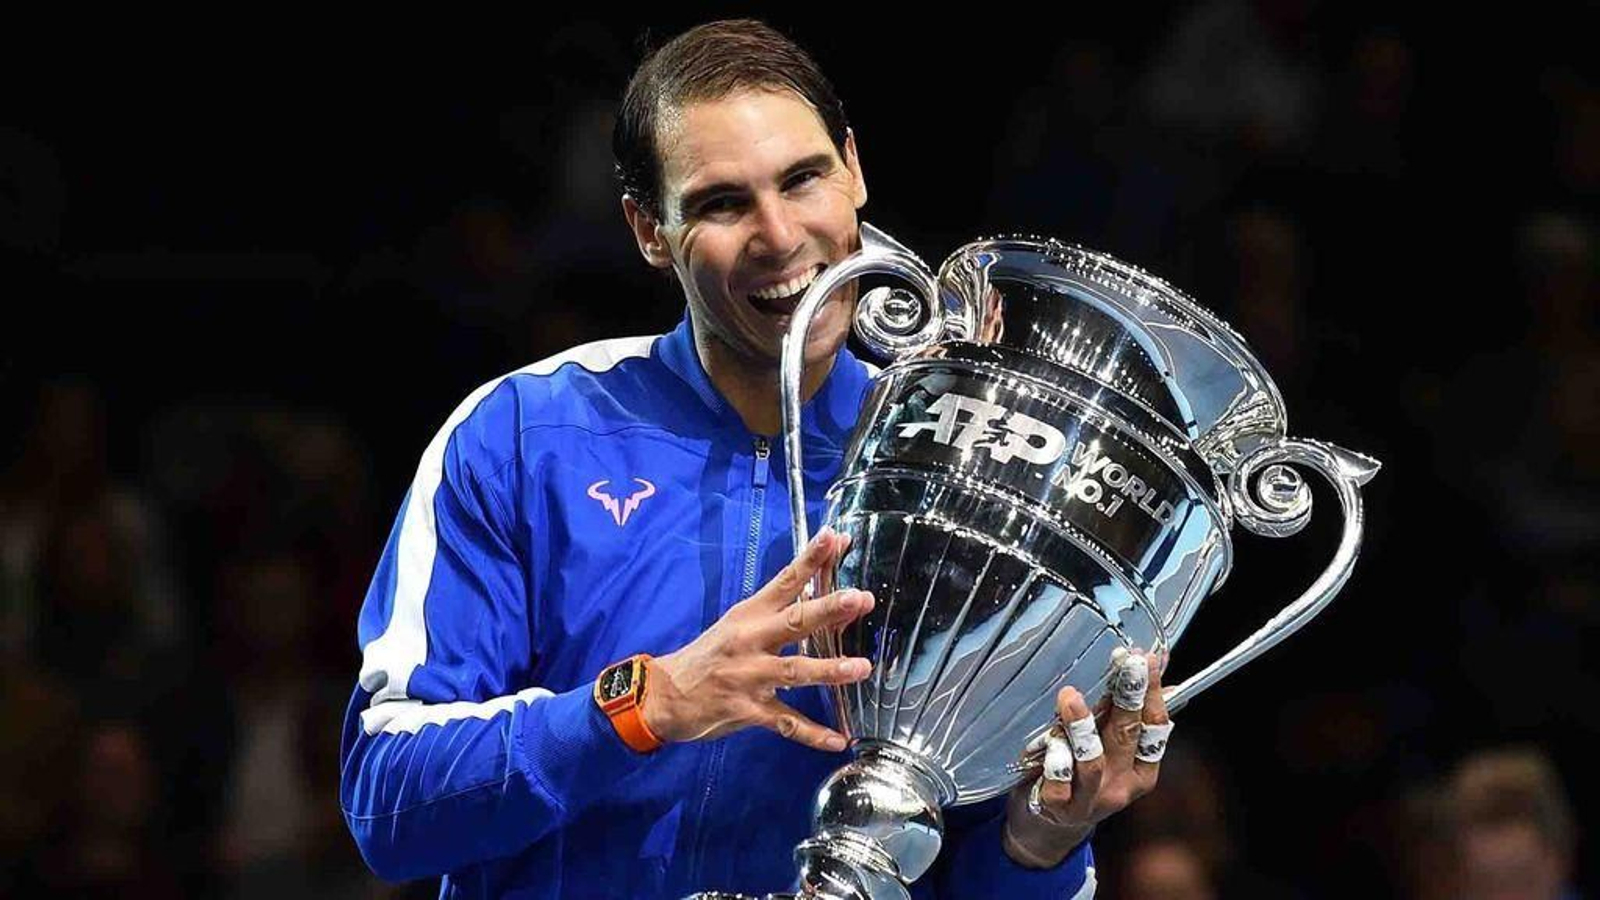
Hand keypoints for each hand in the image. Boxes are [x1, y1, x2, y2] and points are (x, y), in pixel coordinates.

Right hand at [642, 526, 876, 751]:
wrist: (663, 695)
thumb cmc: (708, 656)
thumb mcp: (737, 625)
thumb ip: (776, 611)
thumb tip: (816, 590)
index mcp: (749, 616)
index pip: (784, 581)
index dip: (810, 559)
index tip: (834, 537)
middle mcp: (750, 641)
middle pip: (794, 622)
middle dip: (827, 610)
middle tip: (858, 598)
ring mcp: (749, 677)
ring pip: (795, 671)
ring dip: (829, 669)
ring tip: (861, 667)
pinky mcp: (748, 710)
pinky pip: (786, 723)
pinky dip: (813, 733)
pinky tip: (839, 739)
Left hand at [1002, 649, 1171, 867]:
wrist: (1047, 823)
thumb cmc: (1080, 774)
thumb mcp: (1109, 745)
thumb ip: (1126, 710)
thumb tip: (1158, 663)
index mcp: (1141, 769)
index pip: (1155, 728)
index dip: (1153, 694)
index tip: (1148, 660)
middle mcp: (1120, 785)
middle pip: (1127, 737)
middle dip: (1130, 697)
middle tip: (1128, 663)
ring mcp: (1090, 799)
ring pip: (1091, 762)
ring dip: (1083, 727)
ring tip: (1072, 697)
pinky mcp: (1058, 807)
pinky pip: (1058, 783)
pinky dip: (1055, 761)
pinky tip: (1051, 742)